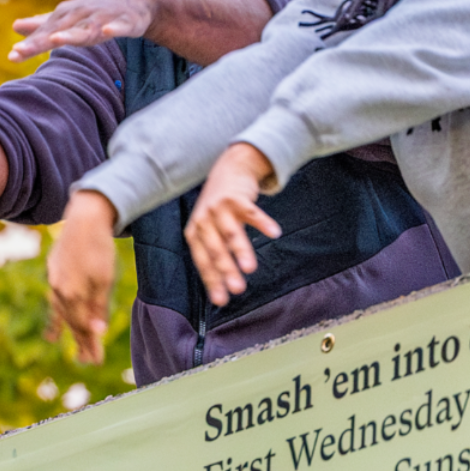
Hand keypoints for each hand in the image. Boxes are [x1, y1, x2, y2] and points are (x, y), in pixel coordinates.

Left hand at [10, 0, 158, 61]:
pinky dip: (115, 29)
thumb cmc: (95, 11)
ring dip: (72, 34)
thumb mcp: (67, 18)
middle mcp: (81, 15)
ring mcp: (103, 18)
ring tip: (56, 39)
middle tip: (19, 51)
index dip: (29, 44)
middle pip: (58, 30)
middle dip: (40, 41)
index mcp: (66, 16)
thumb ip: (42, 24)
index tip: (12, 55)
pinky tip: (108, 32)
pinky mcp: (126, 21)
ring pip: (87, 29)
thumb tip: (14, 26)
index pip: (44, 33)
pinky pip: (120, 26)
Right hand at [46, 190, 118, 363]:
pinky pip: (54, 300)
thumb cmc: (99, 249)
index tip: (96, 361)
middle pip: (72, 322)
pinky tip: (53, 332)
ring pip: (62, 313)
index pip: (83, 326)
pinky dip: (56, 316)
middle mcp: (59, 291)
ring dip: (69, 331)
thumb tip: (97, 332)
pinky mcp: (54, 272)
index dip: (90, 344)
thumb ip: (98, 307)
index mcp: (73, 294)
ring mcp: (54, 282)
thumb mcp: (104, 280)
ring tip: (73, 350)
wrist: (85, 218)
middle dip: (82, 342)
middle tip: (90, 360)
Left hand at [184, 143, 282, 306]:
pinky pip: (252, 212)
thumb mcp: (208, 228)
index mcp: (195, 232)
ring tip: (250, 269)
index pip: (202, 261)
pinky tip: (275, 233)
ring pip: (231, 233)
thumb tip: (220, 293)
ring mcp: (219, 207)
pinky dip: (263, 223)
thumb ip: (213, 254)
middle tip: (238, 289)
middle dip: (226, 270)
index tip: (222, 301)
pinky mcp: (236, 197)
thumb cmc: (218, 208)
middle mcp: (203, 220)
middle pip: (216, 249)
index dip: (212, 281)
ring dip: (241, 251)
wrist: (228, 169)